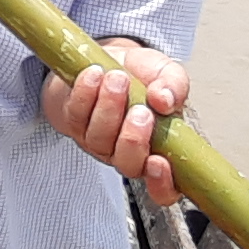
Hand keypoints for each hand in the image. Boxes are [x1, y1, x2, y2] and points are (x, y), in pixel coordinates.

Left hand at [42, 40, 189, 205]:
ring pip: (99, 139)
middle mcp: (128, 154)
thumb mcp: (168, 74)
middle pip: (128, 165)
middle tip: (140, 109)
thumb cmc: (144, 76)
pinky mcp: (74, 124)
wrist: (112, 59)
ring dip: (108, 107)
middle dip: (133, 139)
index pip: (165, 189)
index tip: (159, 161)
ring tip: (117, 78)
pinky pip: (75, 116)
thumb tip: (165, 101)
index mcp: (161, 150)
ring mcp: (98, 143)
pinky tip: (94, 74)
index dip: (163, 184)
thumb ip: (174, 86)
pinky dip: (85, 93)